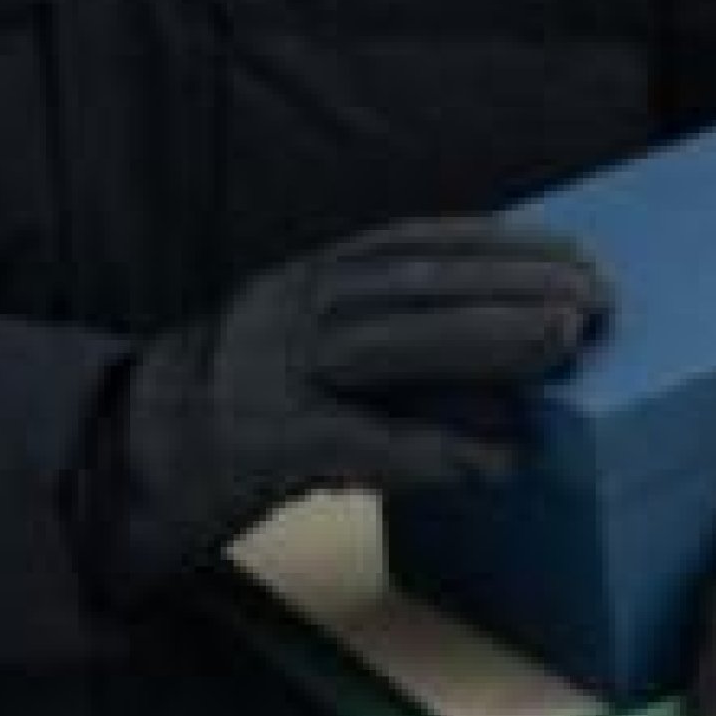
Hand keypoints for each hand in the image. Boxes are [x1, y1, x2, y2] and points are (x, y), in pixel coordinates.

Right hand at [74, 217, 610, 604]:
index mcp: (303, 285)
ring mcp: (263, 376)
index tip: (576, 254)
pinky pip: (351, 442)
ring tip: (563, 347)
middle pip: (408, 283)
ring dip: (482, 341)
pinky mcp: (252, 448)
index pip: (413, 246)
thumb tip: (512, 378)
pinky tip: (493, 460)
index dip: (498, 246)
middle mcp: (283, 312)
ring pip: (385, 343)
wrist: (120, 470)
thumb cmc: (242, 424)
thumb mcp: (316, 369)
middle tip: (595, 299)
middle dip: (508, 286)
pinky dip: (428, 449)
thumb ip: (396, 359)